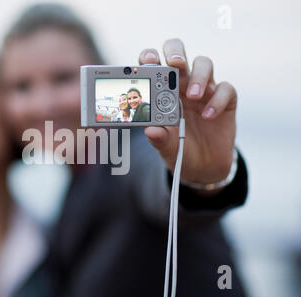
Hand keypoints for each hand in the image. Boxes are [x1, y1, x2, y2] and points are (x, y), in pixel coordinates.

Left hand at [140, 39, 236, 183]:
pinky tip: (208, 115)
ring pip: (204, 63)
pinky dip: (217, 100)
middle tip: (175, 63)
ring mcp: (204, 89)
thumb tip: (150, 130)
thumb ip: (159, 138)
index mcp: (161, 90)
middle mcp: (182, 84)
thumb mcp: (166, 147)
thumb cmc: (180, 148)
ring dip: (198, 76)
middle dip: (175, 52)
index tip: (148, 62)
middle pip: (178, 53)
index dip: (149, 57)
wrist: (204, 166)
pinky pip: (225, 89)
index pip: (154, 64)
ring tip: (193, 96)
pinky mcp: (225, 99)